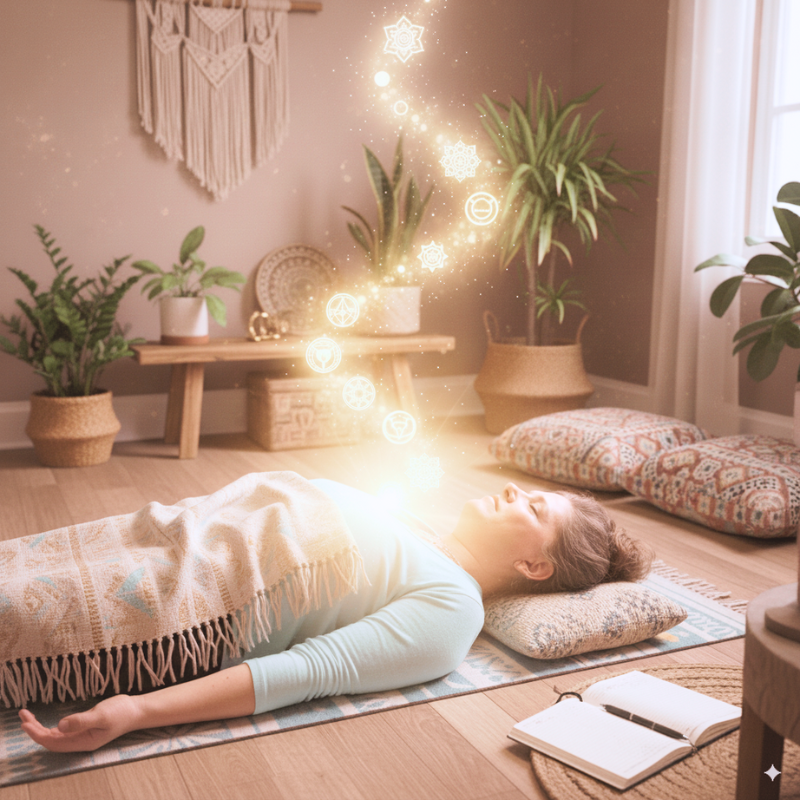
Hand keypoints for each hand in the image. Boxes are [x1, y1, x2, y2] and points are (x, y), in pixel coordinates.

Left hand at [18, 694, 141, 752]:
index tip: (26, 723)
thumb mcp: (101, 715)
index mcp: (83, 742)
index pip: (53, 743)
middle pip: (51, 741)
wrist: (136, 710)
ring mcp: (82, 736)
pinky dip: (50, 728)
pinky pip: (62, 732)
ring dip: (40, 728)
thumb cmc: (121, 712)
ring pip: (55, 736)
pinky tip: (45, 724)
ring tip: (28, 717)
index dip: (37, 734)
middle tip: (23, 715)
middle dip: (35, 730)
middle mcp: (79, 742)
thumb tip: (58, 726)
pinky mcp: (84, 729)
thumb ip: (81, 721)